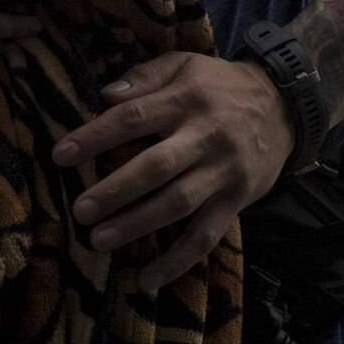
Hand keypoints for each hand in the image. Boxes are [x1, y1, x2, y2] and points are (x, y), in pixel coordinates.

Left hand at [49, 52, 295, 290]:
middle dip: (115, 190)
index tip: (60, 155)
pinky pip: (206, 236)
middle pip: (154, 166)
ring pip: (177, 204)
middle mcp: (205, 137)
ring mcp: (223, 172)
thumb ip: (145, 77)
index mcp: (185, 100)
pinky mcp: (237, 200)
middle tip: (80, 210)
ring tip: (99, 239)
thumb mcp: (185, 64)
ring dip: (137, 225)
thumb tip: (106, 94)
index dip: (95, 137)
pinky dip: (177, 261)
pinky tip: (147, 278)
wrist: (284, 106)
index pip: (132, 118)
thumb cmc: (220, 85)